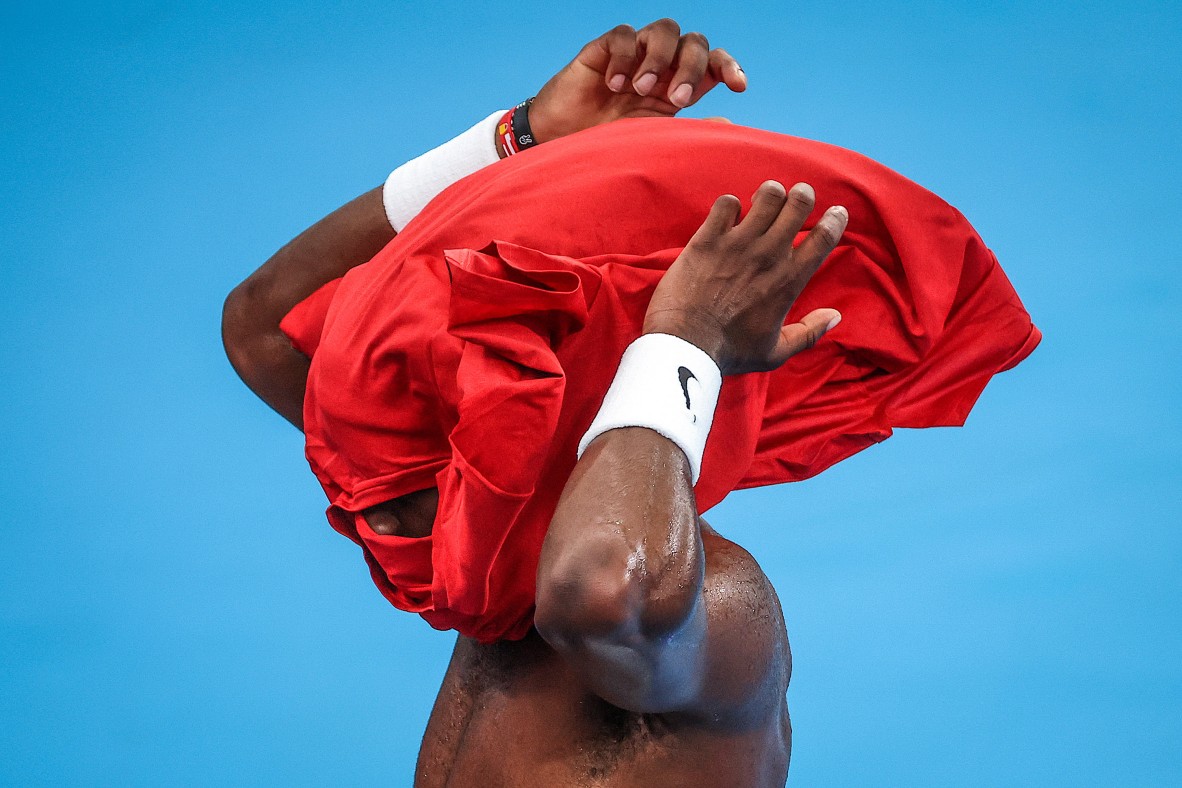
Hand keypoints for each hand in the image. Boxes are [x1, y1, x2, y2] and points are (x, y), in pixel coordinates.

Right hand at [529, 19, 745, 143]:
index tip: (737, 87)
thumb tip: (729, 126)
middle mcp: (662, 65)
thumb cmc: (609, 142)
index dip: (728, 68)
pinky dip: (624, 58)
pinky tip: (613, 85)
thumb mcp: (655, 141)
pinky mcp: (605, 48)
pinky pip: (625, 35)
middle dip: (692, 68)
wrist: (564, 140)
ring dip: (659, 58)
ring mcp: (635, 53)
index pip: (713, 62)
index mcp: (679, 85)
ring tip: (640, 89)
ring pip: (665, 29)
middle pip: (694, 42)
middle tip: (677, 101)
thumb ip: (689, 132)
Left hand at [642, 181, 847, 374]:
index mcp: (788, 280)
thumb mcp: (775, 352)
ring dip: (769, 195)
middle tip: (793, 202)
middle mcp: (768, 255)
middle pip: (799, 203)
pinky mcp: (707, 240)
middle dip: (801, 195)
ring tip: (761, 204)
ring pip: (767, 195)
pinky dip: (729, 205)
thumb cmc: (729, 352)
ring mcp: (737, 244)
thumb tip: (835, 316)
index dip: (835, 219)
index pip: (824, 237)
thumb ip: (809, 333)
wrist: (686, 344)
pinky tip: (726, 219)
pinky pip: (726, 203)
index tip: (835, 213)